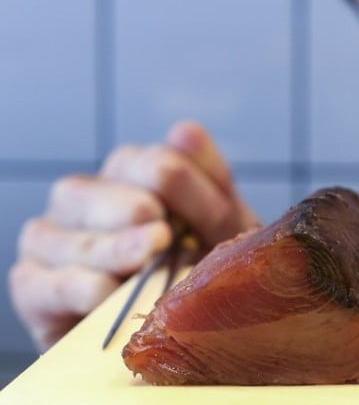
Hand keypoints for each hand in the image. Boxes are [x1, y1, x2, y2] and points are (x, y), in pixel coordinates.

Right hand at [7, 121, 260, 351]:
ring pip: (57, 235)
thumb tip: (183, 129)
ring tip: (146, 260)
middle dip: (129, 210)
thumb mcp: (220, 222)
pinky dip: (76, 287)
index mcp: (126, 174)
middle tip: (163, 234)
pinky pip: (39, 283)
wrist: (184, 333)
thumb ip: (207, 174)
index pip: (138, 161)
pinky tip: (107, 293)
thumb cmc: (202, 268)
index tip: (214, 213)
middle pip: (86, 191)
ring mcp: (50, 242)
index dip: (177, 183)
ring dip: (108, 248)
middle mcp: (81, 200)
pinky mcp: (33, 290)